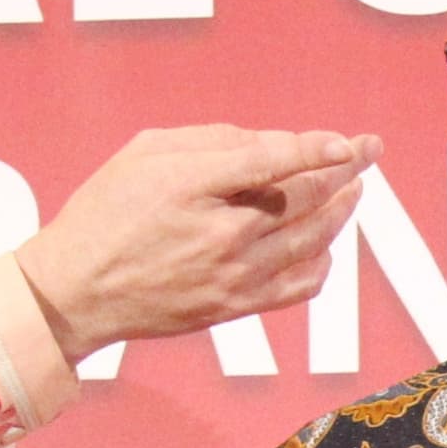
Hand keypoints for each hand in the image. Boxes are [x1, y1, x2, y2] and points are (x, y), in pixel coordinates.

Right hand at [16, 126, 379, 356]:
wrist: (77, 291)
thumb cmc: (105, 211)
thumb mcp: (144, 153)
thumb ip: (210, 140)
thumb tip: (267, 144)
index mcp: (193, 186)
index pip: (273, 161)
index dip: (318, 149)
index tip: (350, 142)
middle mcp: (221, 233)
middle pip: (304, 198)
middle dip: (345, 171)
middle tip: (369, 152)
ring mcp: (232, 275)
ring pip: (311, 240)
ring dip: (341, 212)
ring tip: (355, 190)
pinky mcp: (235, 307)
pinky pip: (299, 287)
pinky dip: (322, 262)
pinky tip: (326, 245)